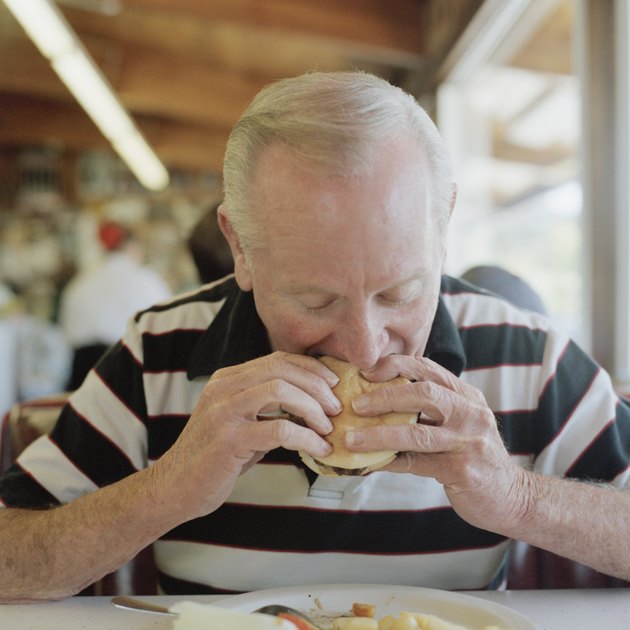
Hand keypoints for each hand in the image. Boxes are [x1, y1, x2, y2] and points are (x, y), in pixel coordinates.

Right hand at [153, 352, 336, 519]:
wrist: (173, 489)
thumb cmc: (213, 458)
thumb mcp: (239, 422)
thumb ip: (265, 407)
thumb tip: (311, 402)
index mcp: (226, 379)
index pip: (276, 359)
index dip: (310, 368)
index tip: (333, 384)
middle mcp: (222, 388)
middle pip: (281, 369)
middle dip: (317, 386)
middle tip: (336, 408)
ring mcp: (223, 412)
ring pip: (280, 391)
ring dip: (312, 408)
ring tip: (328, 427)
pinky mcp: (228, 439)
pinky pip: (279, 429)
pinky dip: (307, 437)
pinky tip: (319, 449)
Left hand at [344, 355, 529, 533]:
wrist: (513, 497)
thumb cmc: (475, 456)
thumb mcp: (460, 423)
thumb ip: (431, 409)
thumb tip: (378, 400)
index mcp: (467, 396)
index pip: (427, 369)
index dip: (394, 366)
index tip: (366, 373)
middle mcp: (471, 413)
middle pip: (423, 393)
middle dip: (384, 396)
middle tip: (355, 405)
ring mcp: (469, 441)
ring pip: (416, 432)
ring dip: (379, 434)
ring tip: (352, 439)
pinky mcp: (462, 470)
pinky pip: (416, 464)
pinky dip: (389, 462)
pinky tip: (369, 463)